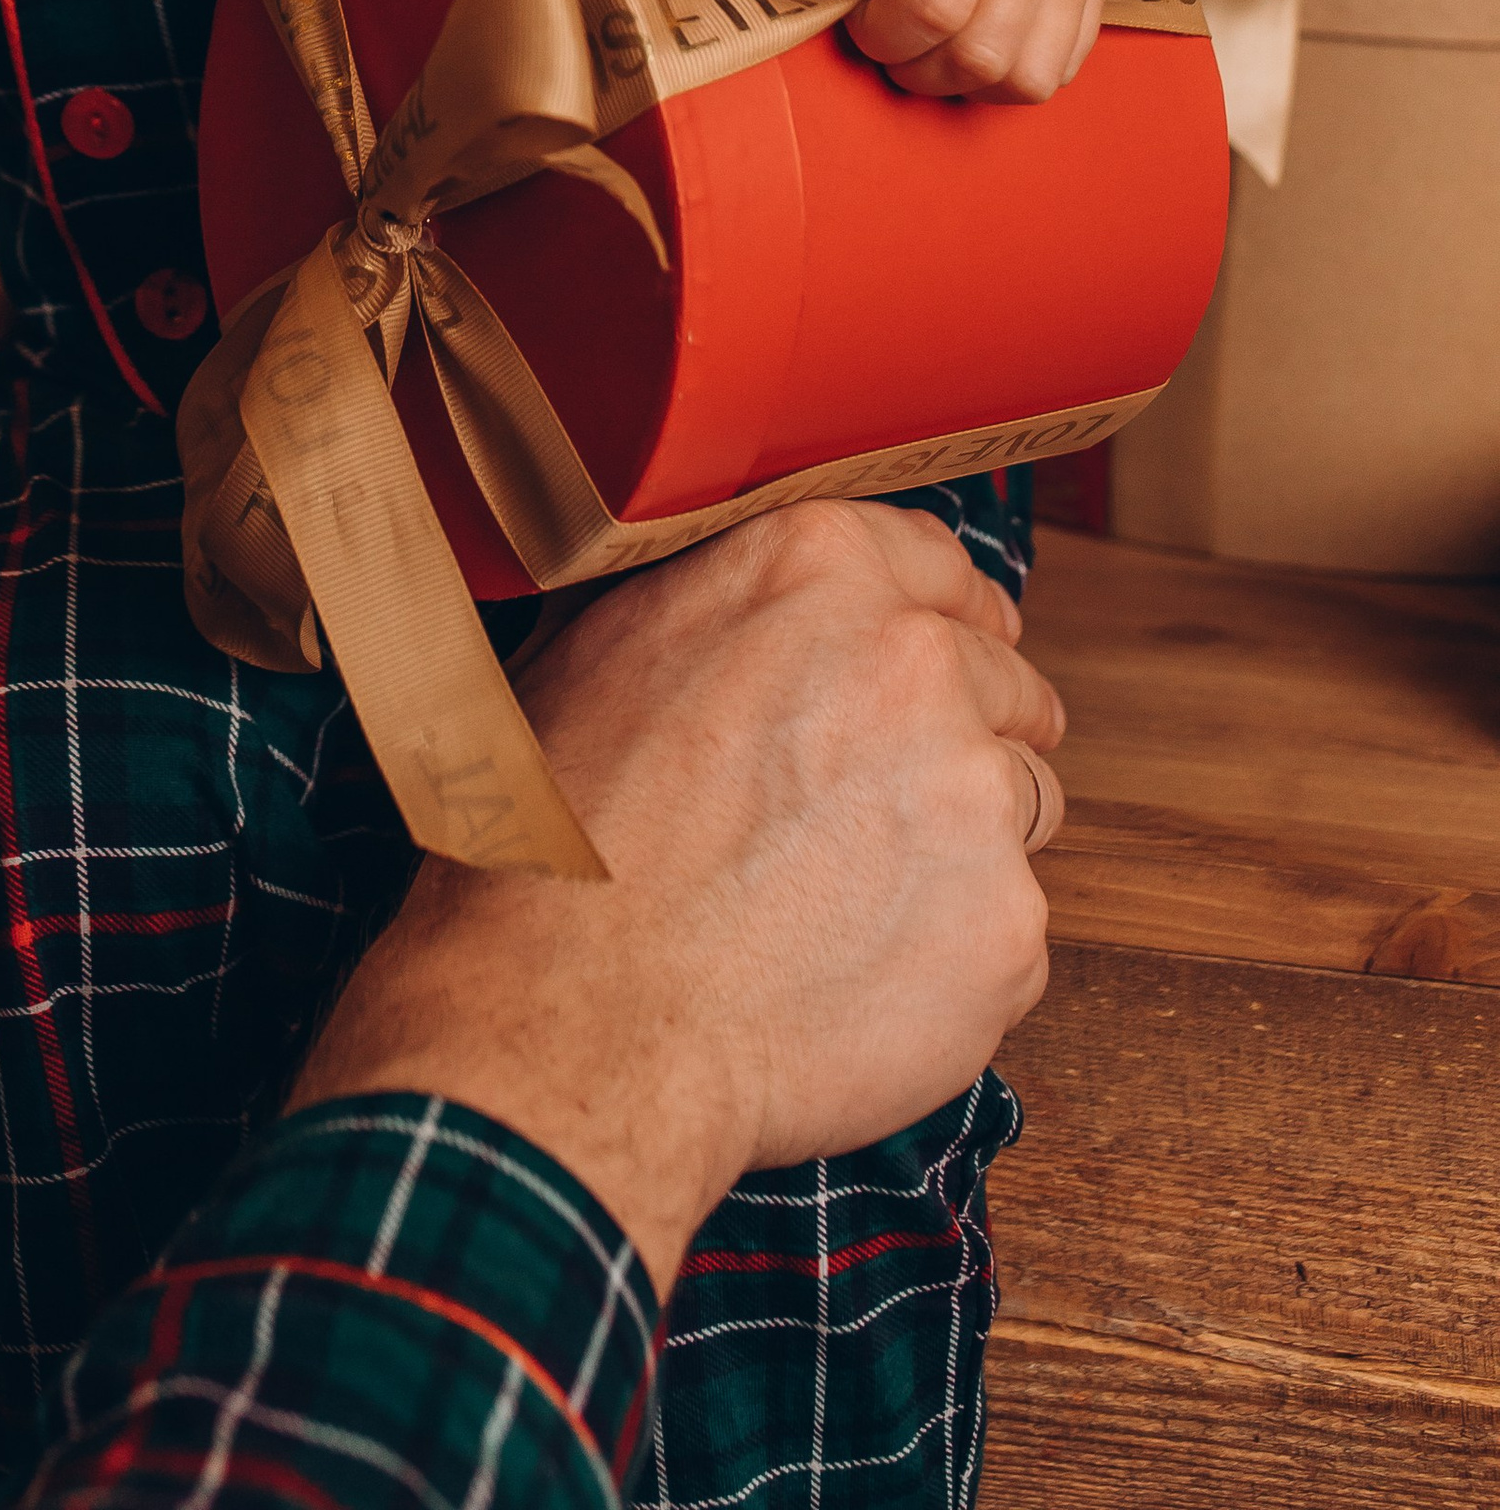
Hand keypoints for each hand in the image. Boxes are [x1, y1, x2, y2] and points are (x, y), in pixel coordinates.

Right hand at [292, 501, 1063, 1293]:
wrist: (578, 1018)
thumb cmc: (566, 842)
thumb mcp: (606, 650)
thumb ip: (725, 603)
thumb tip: (767, 610)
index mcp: (817, 569)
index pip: (941, 566)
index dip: (947, 617)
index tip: (959, 650)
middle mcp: (915, 661)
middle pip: (1002, 688)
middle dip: (962, 739)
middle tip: (879, 810)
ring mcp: (973, 795)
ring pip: (1019, 808)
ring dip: (961, 844)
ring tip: (845, 903)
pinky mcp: (1007, 925)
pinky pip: (1003, 930)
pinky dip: (949, 956)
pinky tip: (850, 976)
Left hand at [613, 0, 1114, 100]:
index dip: (885, 32)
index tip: (852, 14)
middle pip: (985, 50)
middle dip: (919, 68)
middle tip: (879, 37)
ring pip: (1035, 71)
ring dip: (971, 79)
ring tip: (926, 42)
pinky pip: (1073, 57)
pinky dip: (1020, 69)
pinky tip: (974, 35)